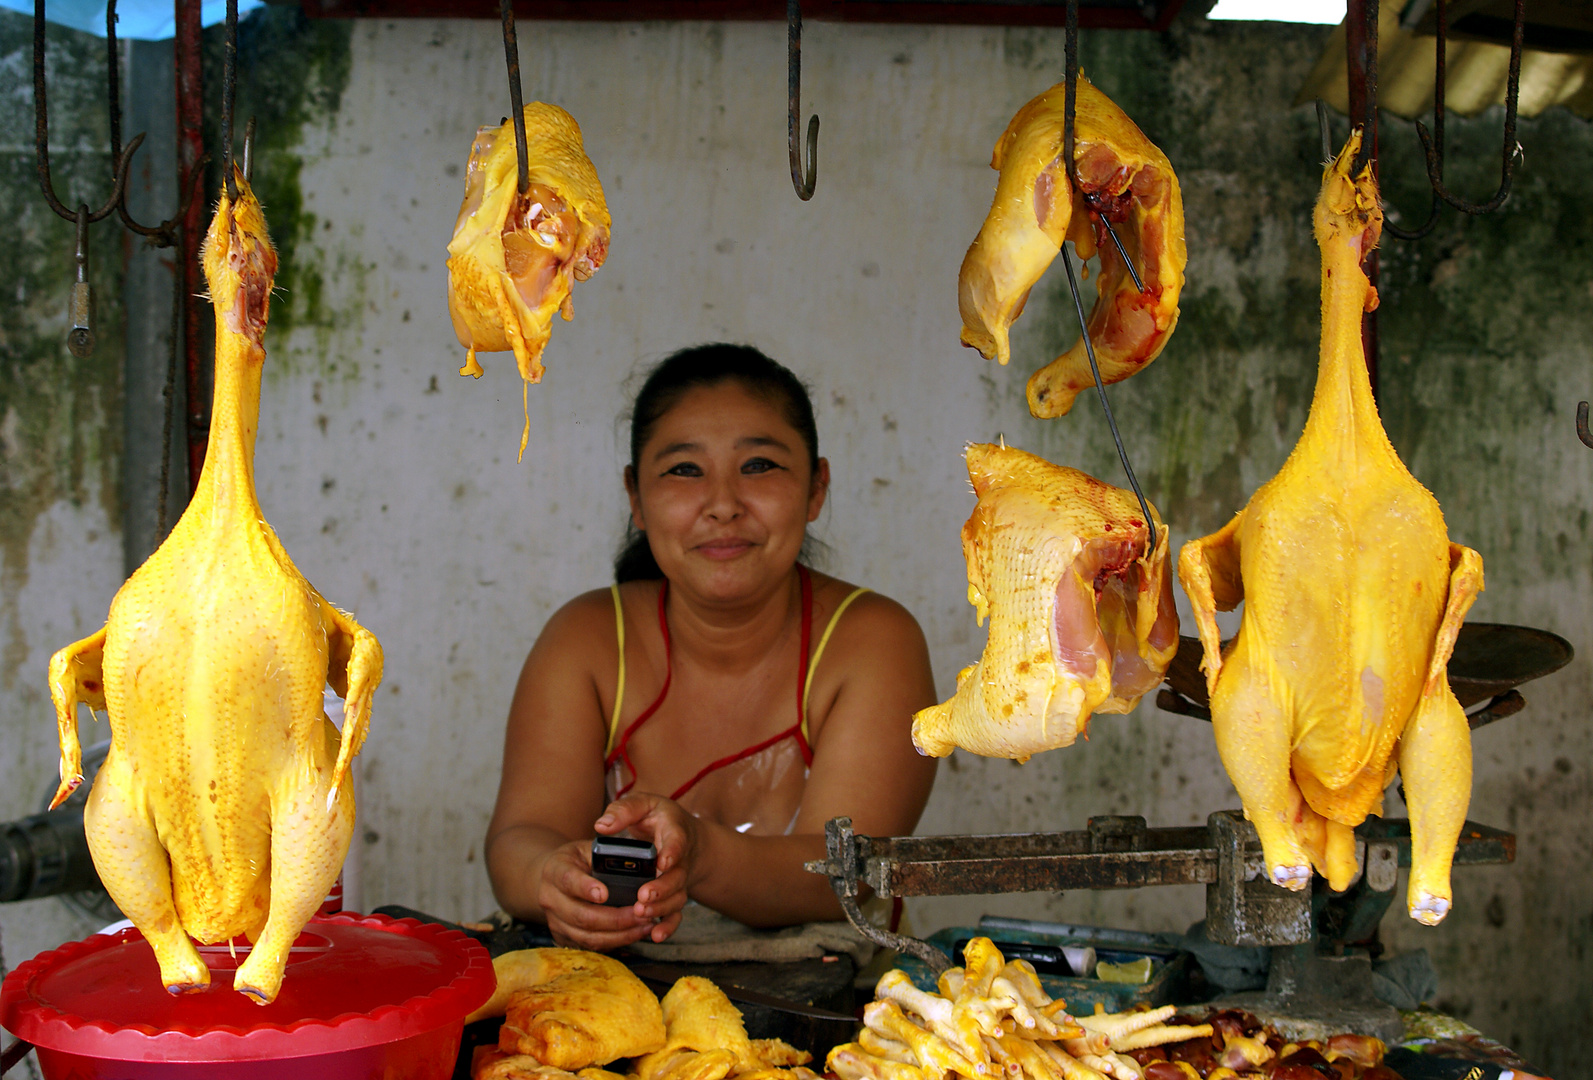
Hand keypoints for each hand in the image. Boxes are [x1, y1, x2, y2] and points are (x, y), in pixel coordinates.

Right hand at [532, 837, 658, 950]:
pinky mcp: (563, 937)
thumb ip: (607, 856)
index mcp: (555, 870)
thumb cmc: (577, 860)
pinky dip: (615, 942)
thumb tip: (637, 866)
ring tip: (644, 926)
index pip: (568, 880)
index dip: (586, 888)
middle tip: (641, 913)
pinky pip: (590, 945)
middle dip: (616, 919)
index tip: (605, 893)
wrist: (553, 878)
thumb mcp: (587, 848)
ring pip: (587, 936)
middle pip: (582, 916)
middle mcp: (551, 898)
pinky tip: (633, 934)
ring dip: (619, 935)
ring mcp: (555, 921)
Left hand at [595, 792, 699, 943]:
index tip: (662, 862)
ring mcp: (679, 879)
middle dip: (661, 888)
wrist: (684, 835)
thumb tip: (601, 825)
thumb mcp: (643, 804)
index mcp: (673, 831)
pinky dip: (668, 926)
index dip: (671, 852)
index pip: (676, 841)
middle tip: (642, 896)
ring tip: (640, 913)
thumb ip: (623, 810)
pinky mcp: (675, 895)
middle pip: (677, 876)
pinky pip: (676, 914)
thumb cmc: (657, 817)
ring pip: (676, 898)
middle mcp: (681, 858)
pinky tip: (655, 936)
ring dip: (660, 908)